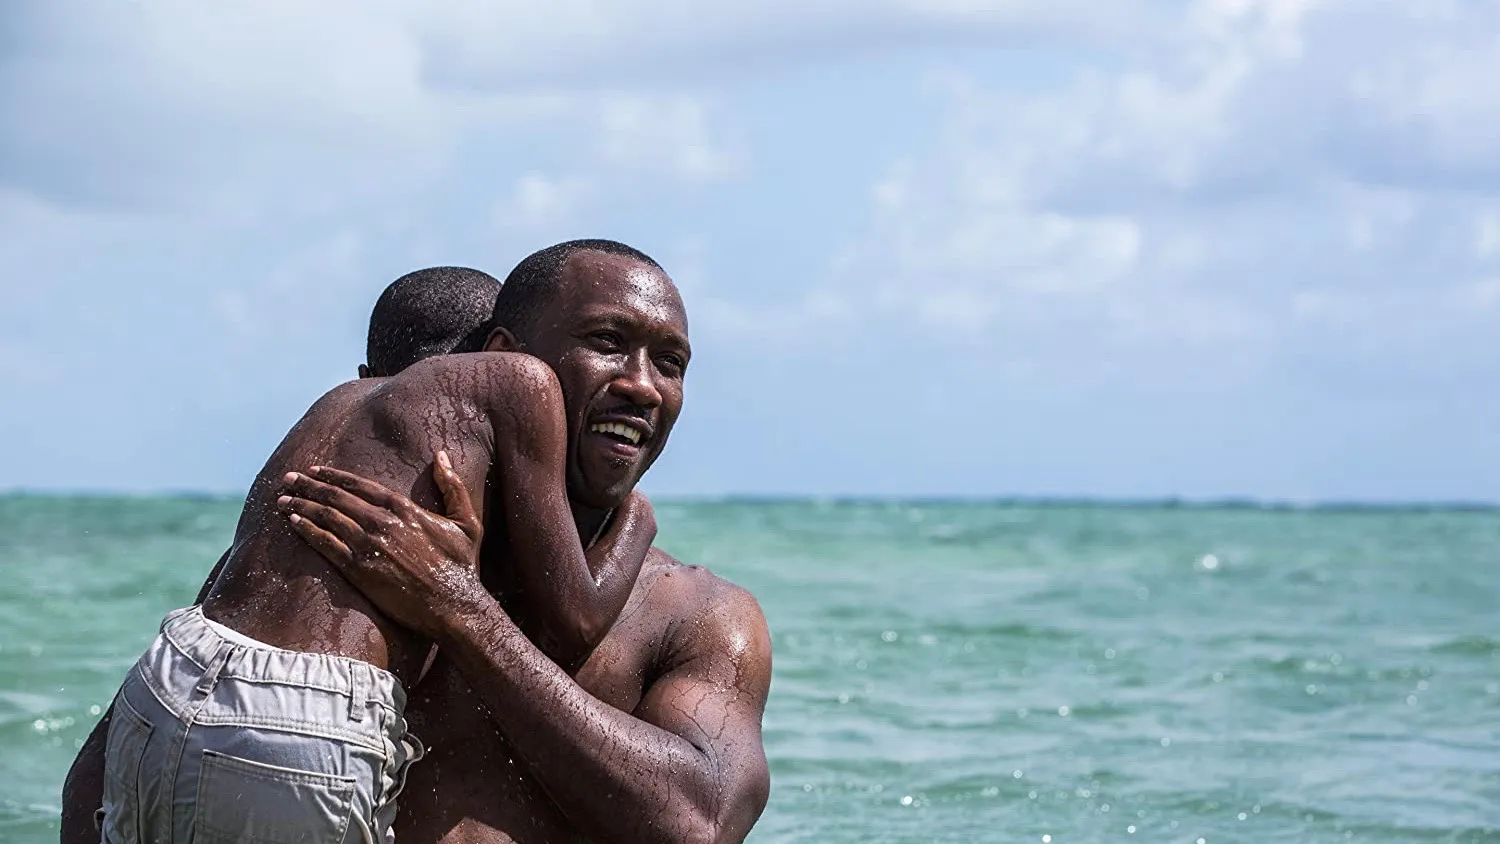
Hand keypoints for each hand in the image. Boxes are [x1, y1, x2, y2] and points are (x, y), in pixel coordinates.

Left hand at [276, 451, 484, 638]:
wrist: (454, 607)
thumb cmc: (462, 567)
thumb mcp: (467, 522)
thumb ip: (453, 486)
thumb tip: (441, 455)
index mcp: (405, 508)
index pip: (361, 485)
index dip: (335, 475)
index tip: (315, 470)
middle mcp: (383, 523)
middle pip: (337, 497)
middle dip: (309, 486)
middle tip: (288, 479)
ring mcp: (369, 546)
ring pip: (326, 518)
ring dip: (301, 506)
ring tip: (282, 500)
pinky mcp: (359, 570)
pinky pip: (326, 545)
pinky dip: (307, 531)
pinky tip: (293, 523)